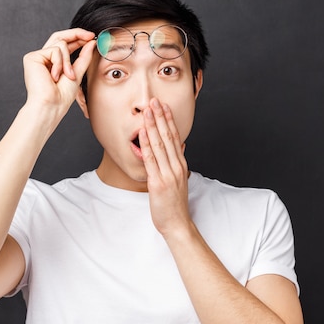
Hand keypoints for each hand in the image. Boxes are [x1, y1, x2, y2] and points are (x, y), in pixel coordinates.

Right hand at [22, 28, 95, 113]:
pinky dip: (60, 63)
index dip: (77, 38)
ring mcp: (37, 57)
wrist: (51, 105)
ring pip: (60, 44)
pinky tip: (54, 76)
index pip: (65, 44)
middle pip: (59, 37)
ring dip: (68, 61)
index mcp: (53, 63)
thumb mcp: (77, 73)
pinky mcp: (32, 57)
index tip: (91, 37)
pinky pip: (54, 50)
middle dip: (76, 34)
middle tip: (90, 36)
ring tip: (67, 76)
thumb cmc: (62, 96)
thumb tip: (91, 42)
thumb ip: (84, 57)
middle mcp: (44, 58)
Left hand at [139, 98, 191, 234]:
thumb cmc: (175, 204)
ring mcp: (168, 173)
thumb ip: (177, 163)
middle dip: (160, 117)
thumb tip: (179, 146)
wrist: (177, 223)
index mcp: (181, 164)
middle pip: (168, 136)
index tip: (164, 106)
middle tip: (154, 100)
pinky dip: (146, 143)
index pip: (175, 137)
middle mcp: (176, 166)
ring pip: (159, 144)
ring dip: (153, 125)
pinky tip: (143, 131)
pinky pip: (151, 159)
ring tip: (147, 110)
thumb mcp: (179, 180)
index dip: (169, 120)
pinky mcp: (158, 182)